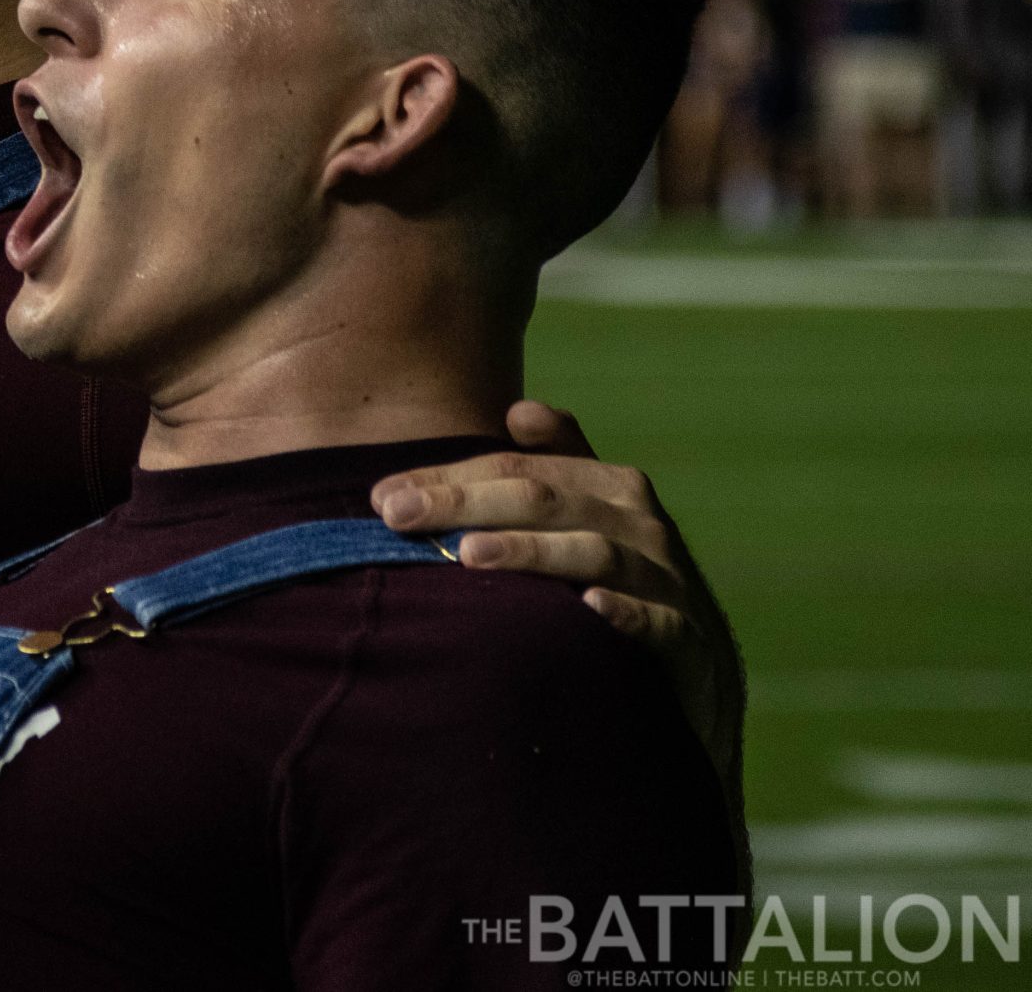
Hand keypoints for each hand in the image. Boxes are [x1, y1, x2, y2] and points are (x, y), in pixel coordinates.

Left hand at [370, 400, 745, 789]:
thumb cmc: (624, 583)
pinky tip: (587, 606)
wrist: (700, 674)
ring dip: (531, 551)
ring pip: (594, 553)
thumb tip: (518, 409)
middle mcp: (640, 524)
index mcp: (609, 486)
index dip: (449, 478)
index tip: (381, 496)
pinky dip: (623, 611)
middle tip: (397, 517)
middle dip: (466, 503)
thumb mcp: (592, 519)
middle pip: (546, 499)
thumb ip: (554, 464)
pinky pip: (657, 621)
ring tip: (468, 555)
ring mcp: (667, 580)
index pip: (516, 468)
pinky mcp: (688, 640)